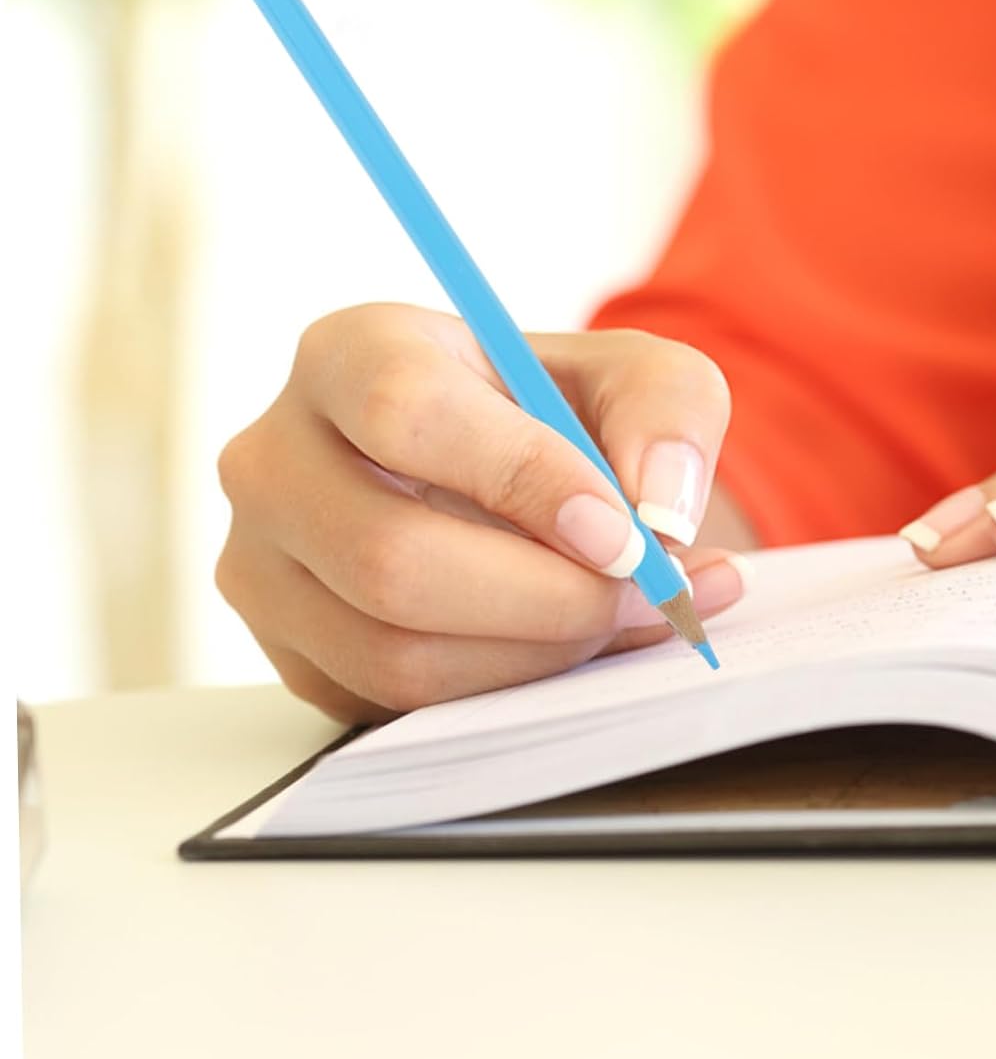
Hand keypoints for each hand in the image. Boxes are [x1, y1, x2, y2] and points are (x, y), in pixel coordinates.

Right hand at [216, 304, 749, 722]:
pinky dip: (504, 690)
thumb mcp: (640, 377)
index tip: (625, 536)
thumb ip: (669, 414)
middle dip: (546, 597)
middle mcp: (276, 458)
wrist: (520, 477)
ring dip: (536, 654)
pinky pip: (391, 704)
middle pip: (388, 556)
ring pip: (393, 651)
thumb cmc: (564, 413)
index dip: (523, 481)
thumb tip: (659, 516)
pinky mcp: (290, 652)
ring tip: (627, 616)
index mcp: (348, 354)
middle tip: (650, 596)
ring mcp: (263, 565)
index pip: (409, 413)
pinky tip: (570, 645)